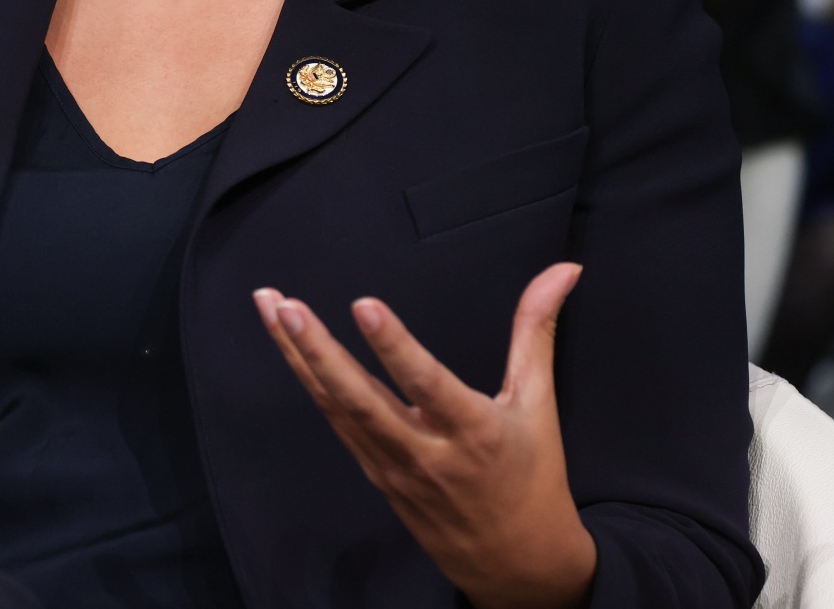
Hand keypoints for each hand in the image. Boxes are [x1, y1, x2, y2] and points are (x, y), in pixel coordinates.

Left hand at [256, 264, 595, 608]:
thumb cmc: (533, 478)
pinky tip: (287, 348)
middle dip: (318, 352)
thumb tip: (564, 269)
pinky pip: (336, 424)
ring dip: (298, 357)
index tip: (363, 304)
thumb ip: (537, 331)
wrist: (517, 565)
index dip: (395, 346)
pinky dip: (309, 384)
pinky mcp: (375, 475)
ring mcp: (393, 468)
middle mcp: (426, 453)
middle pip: (360, 401)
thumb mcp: (539, 405)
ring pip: (336, 408)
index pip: (427, 385)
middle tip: (286, 306)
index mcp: (474, 433)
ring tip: (269, 306)